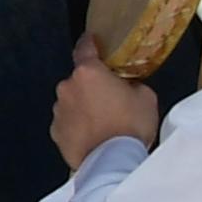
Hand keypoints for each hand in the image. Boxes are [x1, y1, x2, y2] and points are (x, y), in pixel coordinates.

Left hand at [50, 36, 162, 170]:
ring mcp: (58, 110)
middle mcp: (67, 87)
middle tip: (111, 99)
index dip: (89, 43)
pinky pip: (68, 122)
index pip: (84, 49)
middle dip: (92, 86)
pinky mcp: (55, 131)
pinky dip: (77, 125)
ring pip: (72, 102)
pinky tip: (93, 135)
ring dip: (84, 106)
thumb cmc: (130, 126)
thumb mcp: (145, 97)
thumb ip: (132, 84)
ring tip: (104, 122)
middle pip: (80, 80)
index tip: (91, 39)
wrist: (112, 162)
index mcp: (88, 73)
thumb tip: (126, 86)